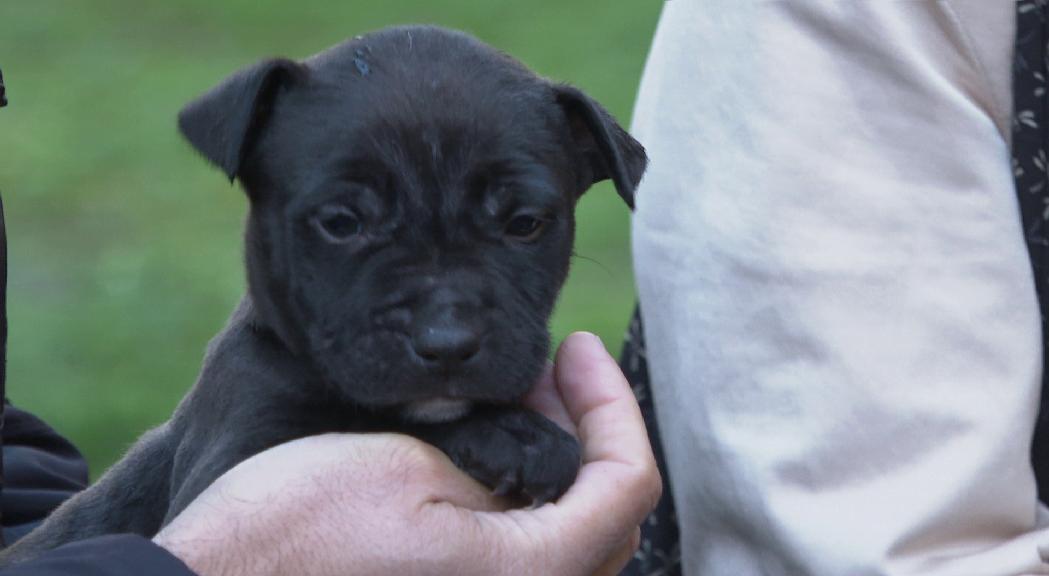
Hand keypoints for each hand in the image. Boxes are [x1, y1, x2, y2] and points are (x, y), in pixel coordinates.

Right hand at [153, 332, 661, 575]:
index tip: (577, 348)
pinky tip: (486, 454)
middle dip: (589, 428)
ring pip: (572, 536)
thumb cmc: (296, 536)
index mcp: (530, 574)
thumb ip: (503, 456)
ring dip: (558, 461)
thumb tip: (544, 438)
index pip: (626, 480)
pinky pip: (527, 556)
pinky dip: (526, 499)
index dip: (613, 402)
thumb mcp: (410, 470)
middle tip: (549, 370)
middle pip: (609, 511)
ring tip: (516, 400)